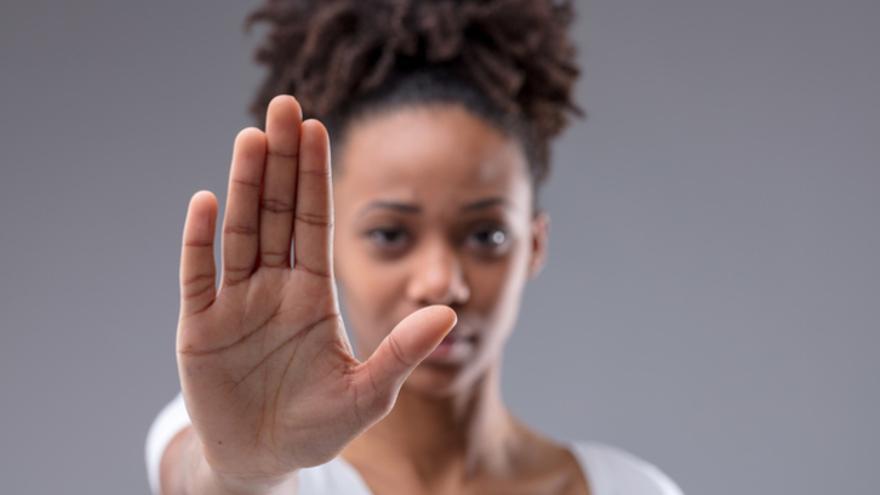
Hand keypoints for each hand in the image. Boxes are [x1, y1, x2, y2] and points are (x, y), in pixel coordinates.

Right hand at [174, 95, 455, 485]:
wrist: (263, 459)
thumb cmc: (318, 426)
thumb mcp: (368, 392)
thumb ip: (402, 351)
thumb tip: (448, 312)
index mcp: (312, 295)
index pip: (316, 223)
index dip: (316, 177)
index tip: (320, 128)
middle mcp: (274, 288)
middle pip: (277, 212)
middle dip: (281, 161)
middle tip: (284, 107)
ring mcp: (235, 303)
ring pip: (240, 232)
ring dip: (244, 186)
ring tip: (252, 137)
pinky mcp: (200, 327)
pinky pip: (198, 276)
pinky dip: (200, 241)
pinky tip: (207, 202)